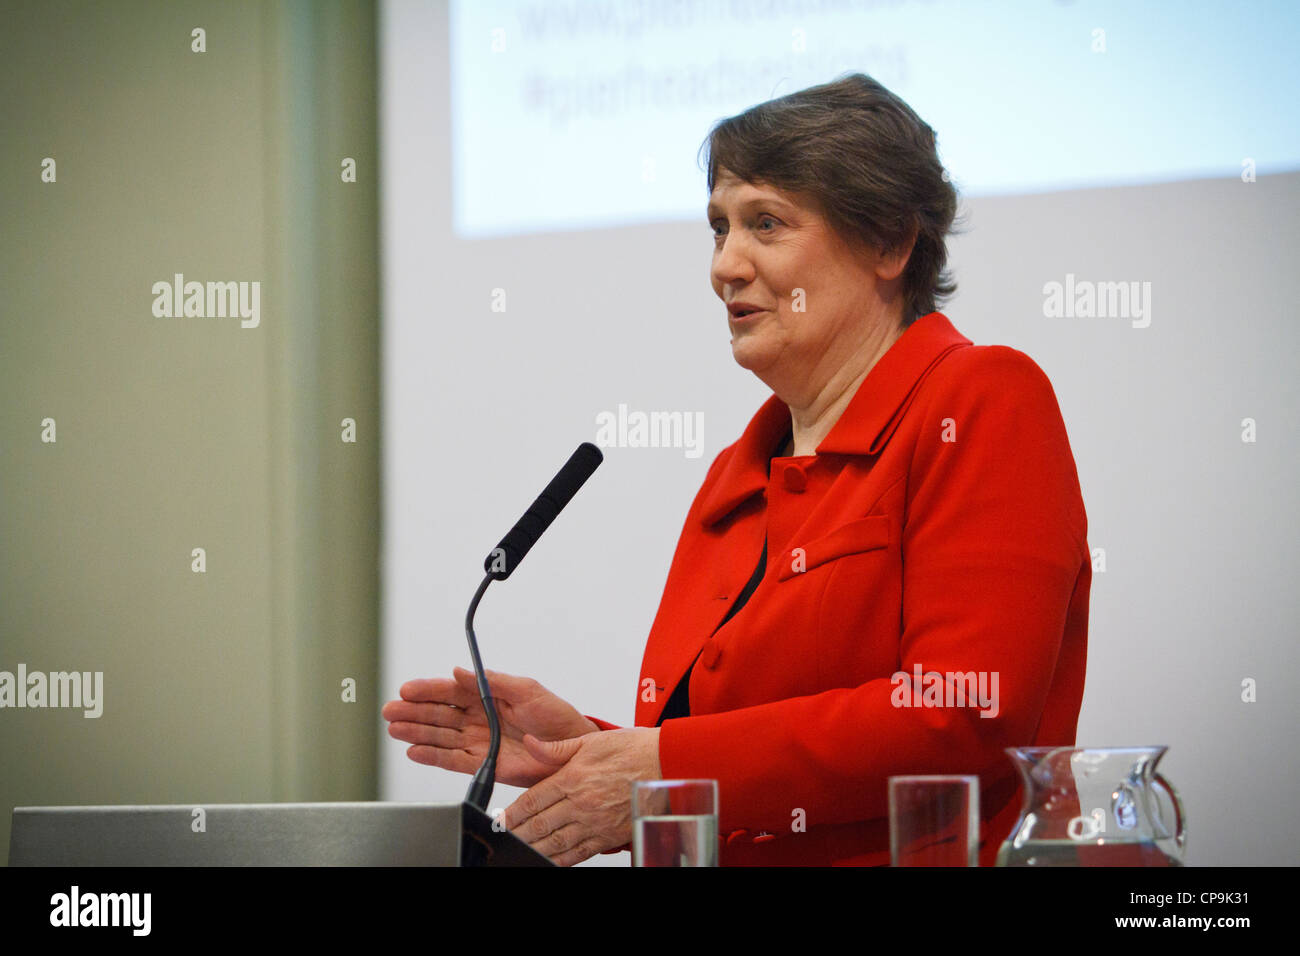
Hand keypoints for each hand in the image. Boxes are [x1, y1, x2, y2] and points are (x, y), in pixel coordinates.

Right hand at [382, 667, 598, 788]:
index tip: (408, 689)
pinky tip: (414, 750)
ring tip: (395, 729)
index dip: (428, 689)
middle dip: (413, 711)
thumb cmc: (556, 717)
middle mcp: (478, 719)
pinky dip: (432, 756)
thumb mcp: (528, 690)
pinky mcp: (483, 764)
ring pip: (440, 736)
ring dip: (416, 732)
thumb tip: (461, 671)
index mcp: (488, 696)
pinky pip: (452, 760)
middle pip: (439, 713)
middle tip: (391, 710)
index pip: (451, 691)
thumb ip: (494, 681)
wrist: (573, 750)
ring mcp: (478, 742)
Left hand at [502, 726, 661, 865]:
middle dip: (518, 834)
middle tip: (503, 839)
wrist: (669, 764)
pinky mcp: (609, 836)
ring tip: (519, 851)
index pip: (533, 800)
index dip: (513, 813)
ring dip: (534, 849)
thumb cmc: (635, 750)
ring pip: (556, 843)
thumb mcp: (591, 740)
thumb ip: (556, 747)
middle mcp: (582, 803)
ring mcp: (595, 823)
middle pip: (540, 825)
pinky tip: (551, 860)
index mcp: (573, 777)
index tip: (501, 819)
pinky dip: (562, 860)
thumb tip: (530, 742)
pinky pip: (580, 853)